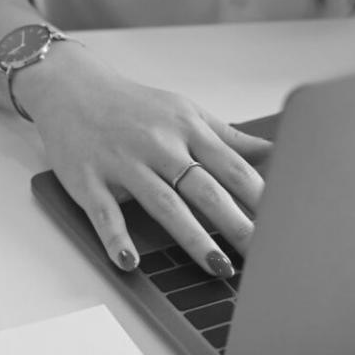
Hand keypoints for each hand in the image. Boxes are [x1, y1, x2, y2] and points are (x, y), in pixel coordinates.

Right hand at [16, 45, 271, 277]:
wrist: (70, 87)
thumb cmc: (132, 105)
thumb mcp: (183, 111)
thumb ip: (226, 136)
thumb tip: (272, 150)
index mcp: (185, 128)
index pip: (230, 165)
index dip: (258, 195)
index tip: (283, 222)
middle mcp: (157, 144)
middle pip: (203, 187)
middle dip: (234, 222)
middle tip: (262, 254)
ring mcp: (122, 162)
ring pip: (163, 203)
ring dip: (191, 237)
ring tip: (217, 266)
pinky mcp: (88, 180)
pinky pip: (104, 213)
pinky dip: (116, 238)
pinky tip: (129, 261)